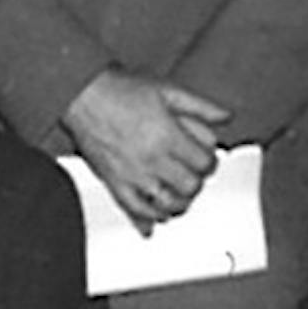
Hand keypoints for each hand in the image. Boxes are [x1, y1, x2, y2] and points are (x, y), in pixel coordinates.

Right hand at [63, 70, 230, 227]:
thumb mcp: (167, 90)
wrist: (82, 96)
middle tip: (192, 175)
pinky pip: (135, 210)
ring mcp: (132, 174)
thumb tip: (225, 117)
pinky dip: (149, 218)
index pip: (203, 164)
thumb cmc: (120, 91)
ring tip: (178, 195)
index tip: (205, 159)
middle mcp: (152, 159)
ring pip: (166, 205)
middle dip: (195, 182)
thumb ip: (200, 105)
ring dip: (178, 203)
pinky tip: (156, 215)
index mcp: (168, 136)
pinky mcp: (113, 183)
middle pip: (189, 186)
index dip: (209, 162)